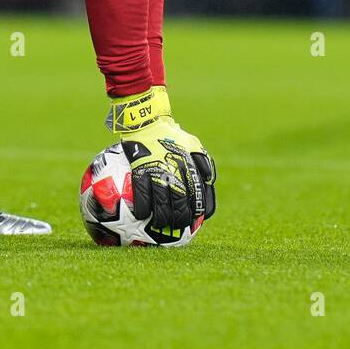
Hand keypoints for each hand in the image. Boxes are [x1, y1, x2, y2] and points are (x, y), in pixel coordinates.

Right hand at [106, 87, 216, 236]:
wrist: (147, 120)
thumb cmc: (170, 133)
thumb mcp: (192, 143)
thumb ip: (202, 162)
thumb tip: (209, 182)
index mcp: (191, 166)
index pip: (200, 195)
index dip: (200, 212)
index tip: (197, 221)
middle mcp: (177, 171)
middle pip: (181, 203)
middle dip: (180, 219)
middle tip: (176, 228)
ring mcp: (158, 171)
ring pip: (162, 202)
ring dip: (161, 218)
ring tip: (158, 226)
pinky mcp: (141, 169)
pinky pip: (142, 194)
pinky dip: (143, 207)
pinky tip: (141, 214)